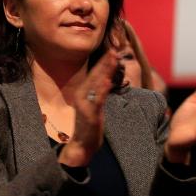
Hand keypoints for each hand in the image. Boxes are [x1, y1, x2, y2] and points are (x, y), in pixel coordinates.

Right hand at [58, 51, 120, 167]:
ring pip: (96, 84)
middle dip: (105, 63)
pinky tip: (107, 81)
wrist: (82, 144)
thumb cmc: (89, 125)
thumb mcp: (95, 105)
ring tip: (112, 60)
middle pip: (95, 75)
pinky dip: (101, 90)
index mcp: (83, 92)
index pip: (95, 74)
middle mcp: (81, 95)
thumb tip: (108, 79)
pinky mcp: (89, 115)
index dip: (104, 62)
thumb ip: (100, 92)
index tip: (113, 51)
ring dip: (104, 71)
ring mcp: (85, 105)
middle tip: (114, 51)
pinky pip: (96, 100)